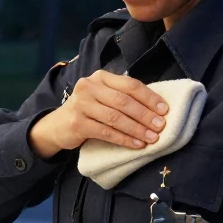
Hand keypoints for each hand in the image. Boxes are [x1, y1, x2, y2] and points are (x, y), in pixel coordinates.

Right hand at [29, 70, 168, 158]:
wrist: (57, 125)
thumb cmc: (88, 110)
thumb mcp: (103, 97)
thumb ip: (122, 96)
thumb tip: (156, 108)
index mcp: (100, 77)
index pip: (130, 84)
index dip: (149, 97)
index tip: (164, 110)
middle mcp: (89, 86)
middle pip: (123, 101)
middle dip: (145, 115)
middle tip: (161, 126)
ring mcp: (81, 104)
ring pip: (115, 117)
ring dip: (137, 129)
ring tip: (152, 138)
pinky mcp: (77, 123)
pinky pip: (106, 132)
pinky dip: (124, 139)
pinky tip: (136, 145)